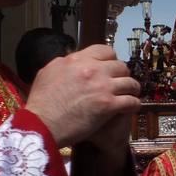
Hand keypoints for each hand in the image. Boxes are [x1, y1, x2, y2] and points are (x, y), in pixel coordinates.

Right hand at [24, 45, 140, 148]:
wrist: (42, 124)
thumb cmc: (40, 102)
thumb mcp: (47, 73)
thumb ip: (63, 64)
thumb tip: (71, 60)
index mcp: (77, 60)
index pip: (105, 50)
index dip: (111, 59)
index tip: (111, 68)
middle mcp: (93, 69)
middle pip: (121, 66)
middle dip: (122, 75)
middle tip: (121, 83)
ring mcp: (102, 87)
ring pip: (130, 83)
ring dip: (132, 89)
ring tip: (131, 95)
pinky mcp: (108, 105)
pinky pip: (131, 101)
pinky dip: (134, 104)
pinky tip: (132, 107)